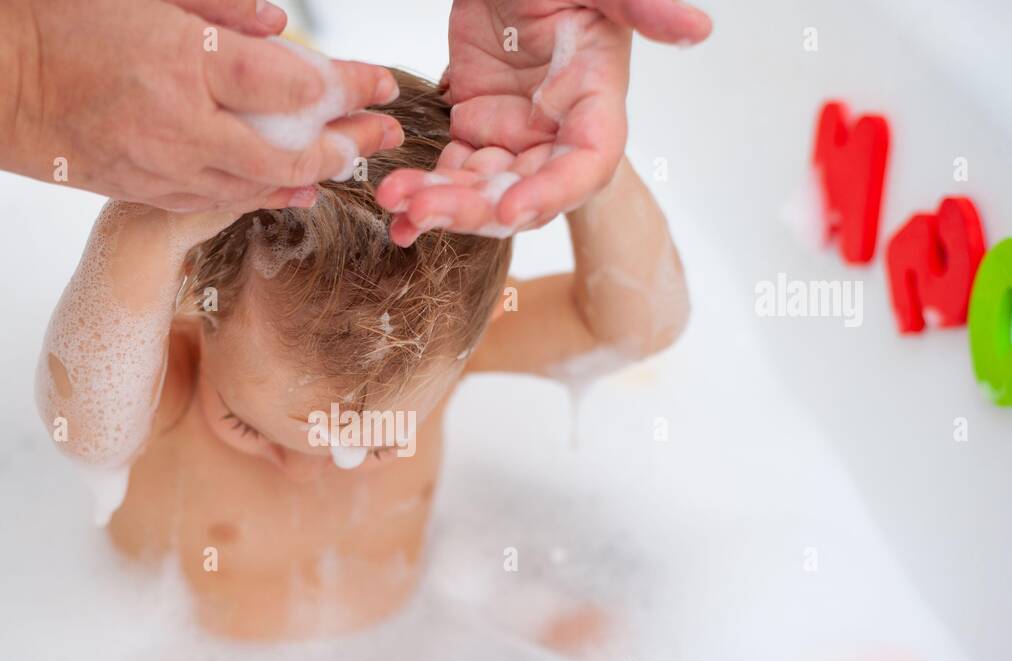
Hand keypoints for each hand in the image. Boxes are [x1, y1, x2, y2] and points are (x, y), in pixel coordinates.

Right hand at [0, 0, 401, 211]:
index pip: (292, 84)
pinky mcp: (139, 190)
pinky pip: (217, 201)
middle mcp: (180, 125)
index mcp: (183, 62)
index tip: (384, 81)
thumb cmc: (54, 13)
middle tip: (384, 134)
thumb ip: (217, 6)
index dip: (348, 86)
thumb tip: (281, 28)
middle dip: (346, 143)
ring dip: (311, 176)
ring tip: (348, 163)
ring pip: (257, 187)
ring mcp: (159, 167)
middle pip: (288, 151)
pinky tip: (291, 190)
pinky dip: (262, 196)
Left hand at [377, 0, 710, 244]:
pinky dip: (422, 191)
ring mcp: (514, 133)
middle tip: (424, 209)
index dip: (553, 192)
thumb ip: (644, 6)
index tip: (513, 207)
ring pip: (480, 189)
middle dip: (474, 208)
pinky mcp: (474, 127)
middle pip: (523, 191)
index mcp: (594, 101)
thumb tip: (698, 29)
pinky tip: (393, 204)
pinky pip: (449, 171)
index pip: (586, 164)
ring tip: (395, 201)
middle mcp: (556, 130)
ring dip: (439, 203)